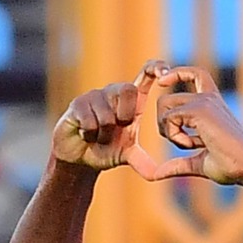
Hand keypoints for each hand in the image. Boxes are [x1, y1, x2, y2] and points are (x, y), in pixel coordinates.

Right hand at [50, 60, 168, 179]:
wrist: (78, 159)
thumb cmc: (105, 150)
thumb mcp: (128, 156)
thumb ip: (144, 162)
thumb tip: (159, 175)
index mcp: (131, 100)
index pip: (146, 74)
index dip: (156, 67)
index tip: (165, 73)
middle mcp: (113, 93)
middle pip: (127, 90)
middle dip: (124, 116)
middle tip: (117, 130)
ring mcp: (94, 96)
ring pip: (107, 114)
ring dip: (104, 135)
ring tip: (98, 137)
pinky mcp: (77, 104)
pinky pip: (90, 121)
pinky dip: (90, 135)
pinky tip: (85, 135)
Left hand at [151, 67, 242, 183]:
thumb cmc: (230, 166)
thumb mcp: (199, 163)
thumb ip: (178, 164)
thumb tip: (157, 174)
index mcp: (212, 106)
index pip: (194, 74)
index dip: (176, 73)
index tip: (162, 82)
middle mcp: (208, 98)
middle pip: (166, 99)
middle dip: (164, 124)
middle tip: (183, 144)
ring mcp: (204, 101)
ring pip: (164, 104)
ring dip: (169, 131)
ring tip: (190, 146)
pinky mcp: (199, 109)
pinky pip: (169, 118)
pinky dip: (176, 137)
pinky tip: (196, 145)